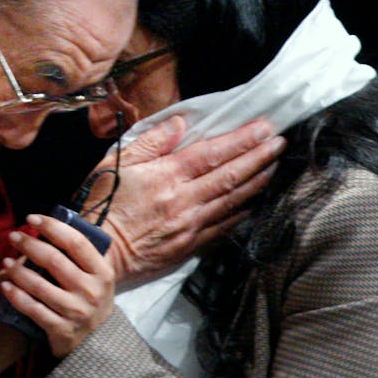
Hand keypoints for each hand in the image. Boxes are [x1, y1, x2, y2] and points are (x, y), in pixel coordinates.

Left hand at [0, 212, 115, 357]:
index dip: (52, 227)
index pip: (76, 242)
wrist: (98, 343)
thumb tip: (48, 226)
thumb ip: (80, 256)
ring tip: (5, 260)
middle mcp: (91, 291)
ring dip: (17, 270)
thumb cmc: (90, 300)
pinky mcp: (61, 329)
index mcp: (102, 272)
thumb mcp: (96, 278)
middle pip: (54, 260)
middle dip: (29, 245)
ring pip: (39, 285)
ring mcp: (76, 312)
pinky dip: (16, 296)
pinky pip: (32, 309)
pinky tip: (5, 286)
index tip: (32, 218)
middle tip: (13, 236)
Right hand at [100, 116, 284, 280]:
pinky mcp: (189, 246)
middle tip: (280, 142)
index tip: (264, 127)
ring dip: (257, 181)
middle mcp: (184, 200)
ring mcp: (189, 225)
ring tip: (274, 165)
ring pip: (233, 200)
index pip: (213, 153)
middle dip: (259, 156)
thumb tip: (180, 123)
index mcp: (166, 176)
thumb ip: (150, 142)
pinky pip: (223, 227)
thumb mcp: (115, 164)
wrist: (96, 254)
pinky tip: (253, 202)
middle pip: (231, 175)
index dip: (242, 139)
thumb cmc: (100, 206)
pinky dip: (241, 212)